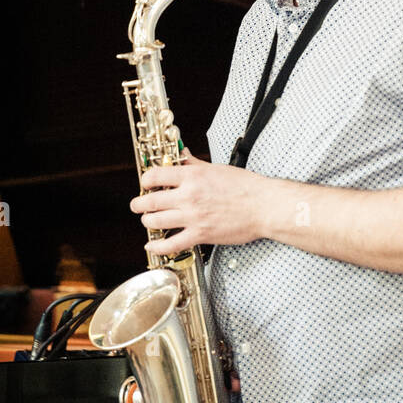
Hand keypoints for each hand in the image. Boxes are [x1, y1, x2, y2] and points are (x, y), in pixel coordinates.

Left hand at [130, 148, 266, 258]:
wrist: (264, 206)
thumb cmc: (246, 186)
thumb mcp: (217, 168)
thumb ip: (195, 163)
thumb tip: (183, 155)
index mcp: (193, 175)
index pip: (155, 175)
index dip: (145, 181)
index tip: (146, 184)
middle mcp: (189, 195)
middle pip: (150, 200)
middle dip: (139, 204)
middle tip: (139, 205)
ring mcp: (193, 216)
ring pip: (155, 221)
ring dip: (148, 222)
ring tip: (149, 221)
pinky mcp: (200, 234)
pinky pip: (171, 244)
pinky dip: (157, 247)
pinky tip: (152, 245)